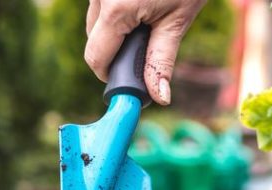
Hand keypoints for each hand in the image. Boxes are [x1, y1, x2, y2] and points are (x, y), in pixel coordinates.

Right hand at [85, 0, 208, 104]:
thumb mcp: (177, 21)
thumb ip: (162, 61)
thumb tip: (158, 97)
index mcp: (116, 11)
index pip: (95, 57)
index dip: (110, 75)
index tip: (127, 81)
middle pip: (93, 39)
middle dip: (115, 50)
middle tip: (145, 44)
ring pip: (96, 19)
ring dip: (115, 28)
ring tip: (148, 15)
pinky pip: (101, 2)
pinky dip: (115, 9)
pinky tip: (140, 2)